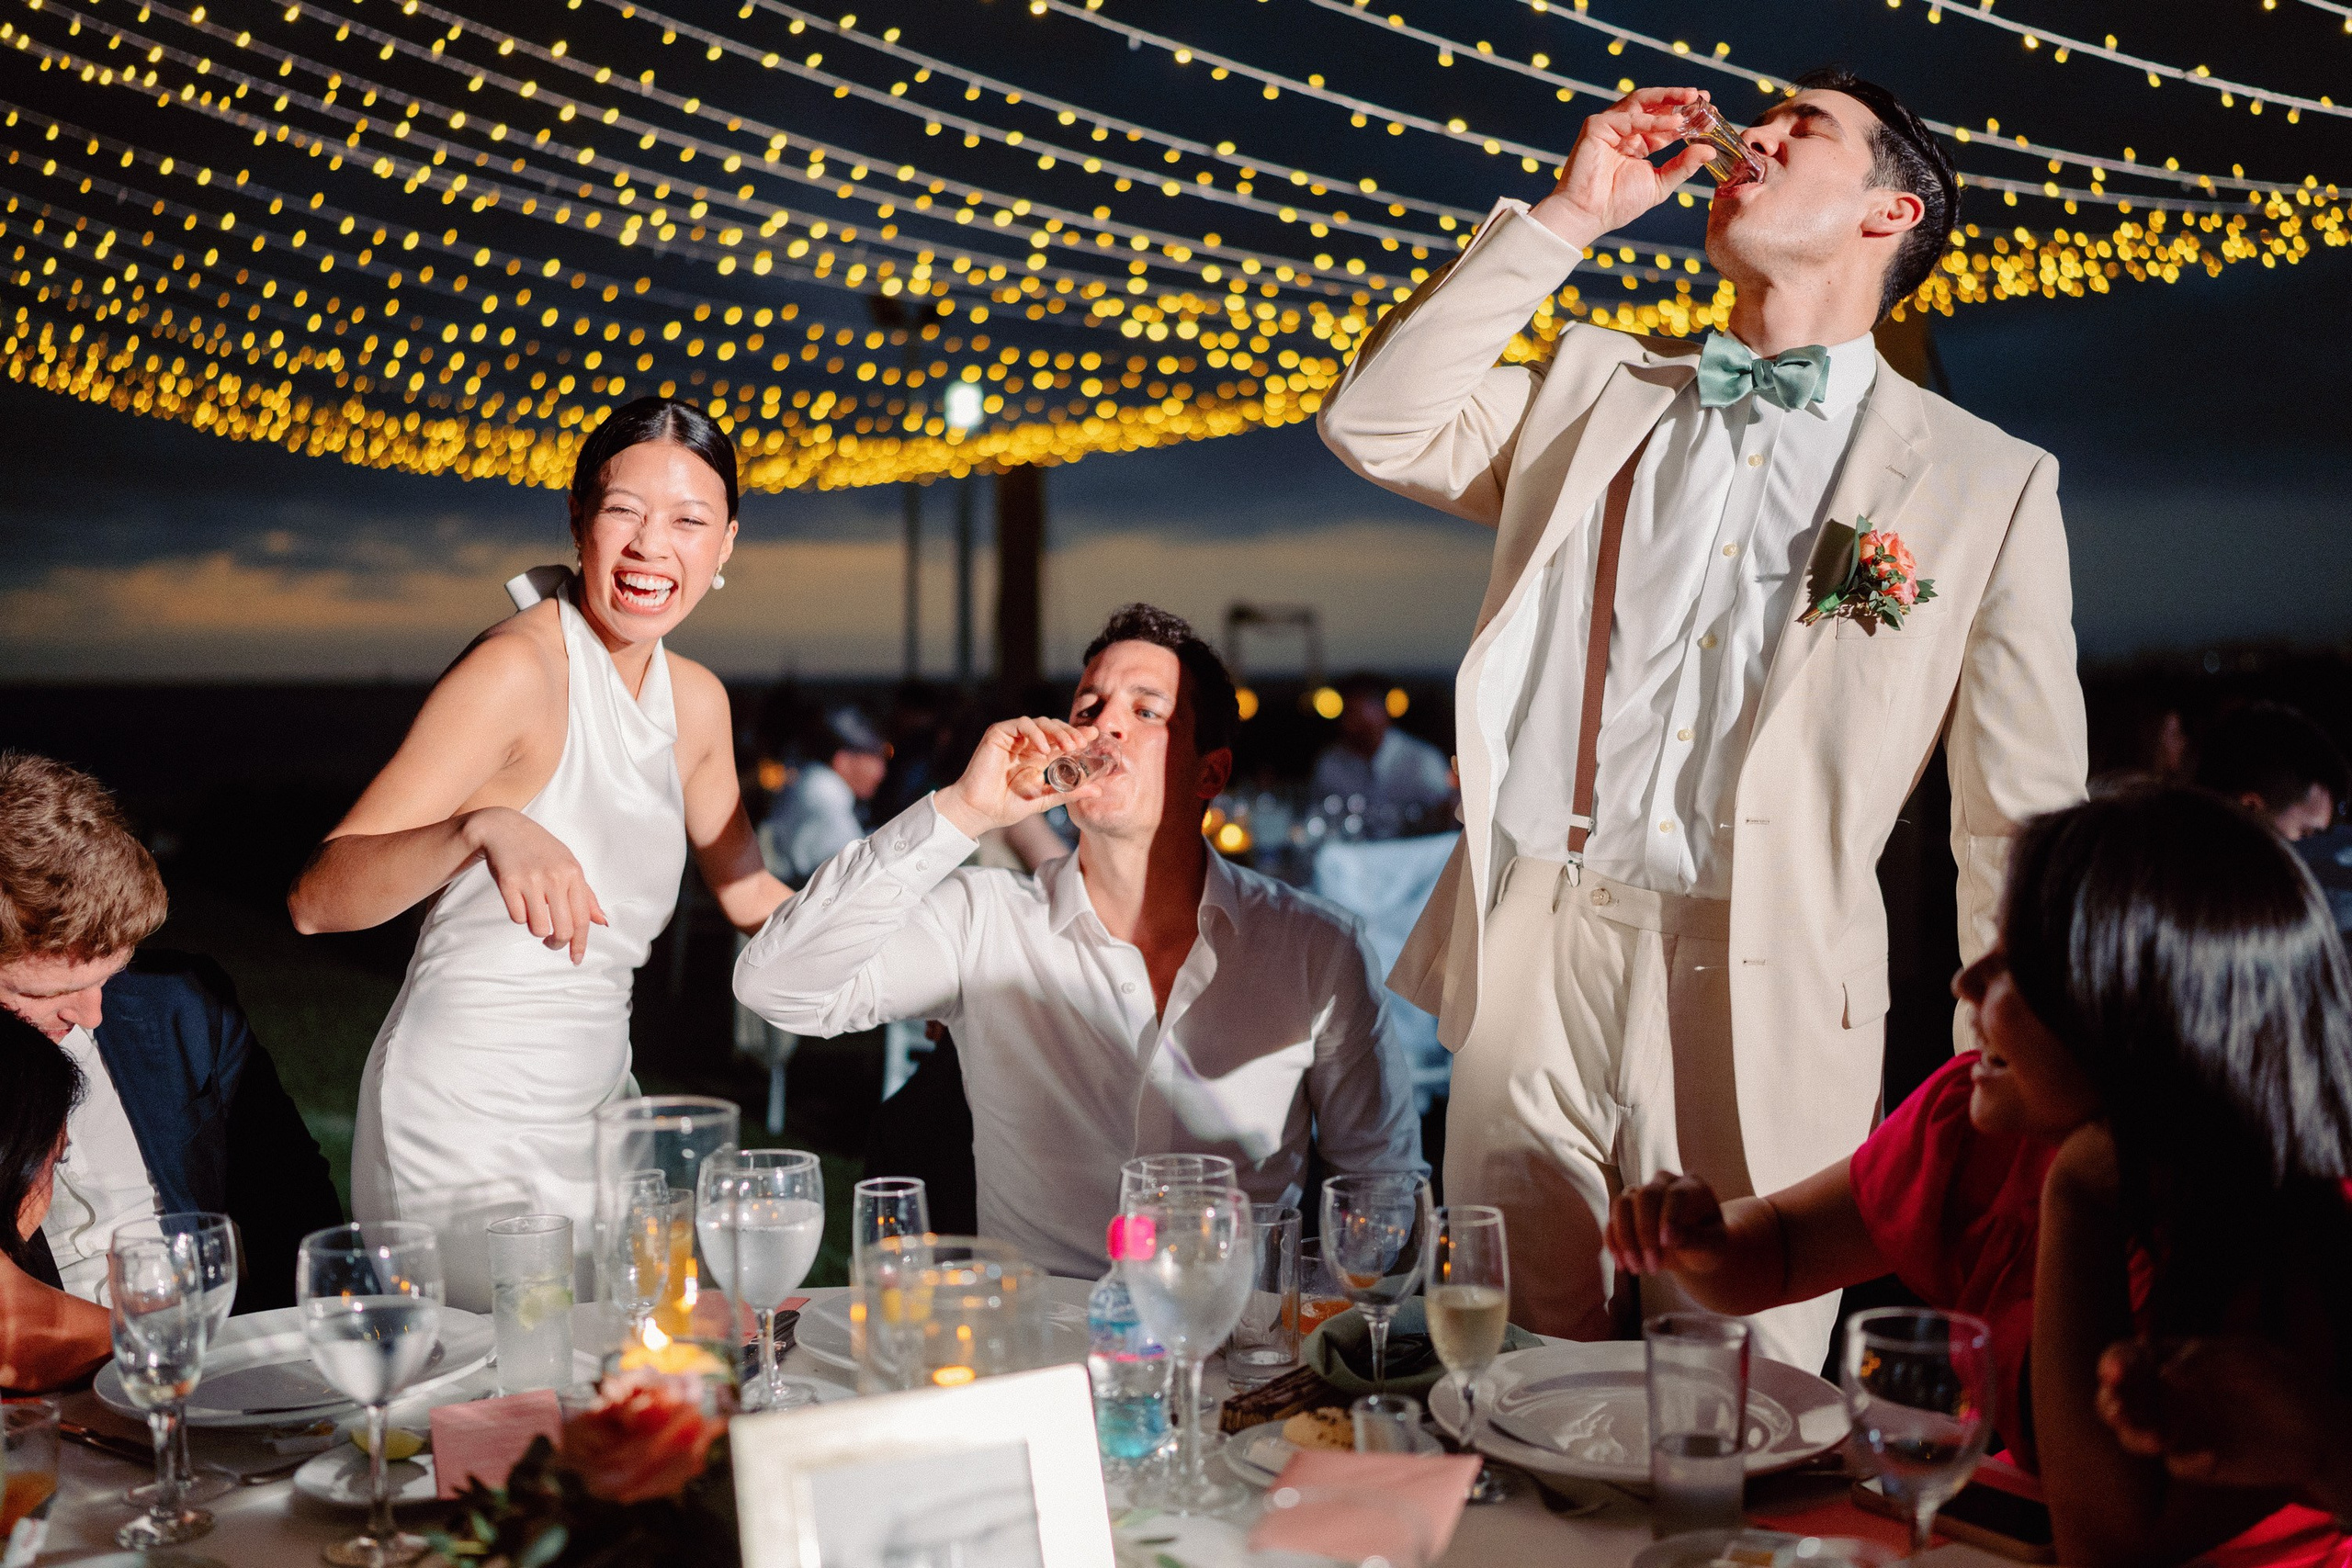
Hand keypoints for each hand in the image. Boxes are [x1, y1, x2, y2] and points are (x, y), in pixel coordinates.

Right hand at [463, 806, 609, 963]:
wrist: (505, 828)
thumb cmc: (541, 850)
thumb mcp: (569, 865)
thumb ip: (586, 895)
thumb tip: (603, 922)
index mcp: (574, 873)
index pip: (583, 918)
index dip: (580, 943)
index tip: (576, 959)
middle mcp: (555, 877)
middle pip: (562, 929)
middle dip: (557, 943)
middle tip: (551, 942)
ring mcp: (531, 880)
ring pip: (537, 928)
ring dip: (536, 929)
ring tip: (534, 913)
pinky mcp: (508, 883)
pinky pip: (517, 918)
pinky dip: (520, 916)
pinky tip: (520, 900)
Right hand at [934, 717, 1104, 837]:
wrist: (980, 811)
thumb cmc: (1007, 806)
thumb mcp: (1046, 799)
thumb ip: (1069, 792)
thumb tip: (1098, 791)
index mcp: (1038, 756)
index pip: (1062, 740)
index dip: (1078, 736)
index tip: (1095, 737)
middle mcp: (1027, 744)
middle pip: (1054, 728)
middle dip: (1070, 733)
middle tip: (1082, 744)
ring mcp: (1012, 737)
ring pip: (1041, 722)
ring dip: (1057, 732)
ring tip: (1067, 747)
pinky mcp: (998, 733)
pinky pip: (1021, 724)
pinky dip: (1035, 733)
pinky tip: (1043, 749)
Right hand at [1530, 86, 1717, 251]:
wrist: (1589, 215)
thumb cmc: (1617, 204)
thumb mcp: (1659, 184)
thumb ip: (1683, 166)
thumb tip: (1710, 150)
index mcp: (1638, 144)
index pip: (1664, 123)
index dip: (1686, 115)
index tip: (1708, 110)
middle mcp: (1624, 132)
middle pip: (1652, 105)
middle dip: (1677, 98)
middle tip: (1701, 96)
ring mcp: (1609, 127)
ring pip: (1640, 102)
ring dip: (1667, 98)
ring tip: (1690, 98)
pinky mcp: (1595, 127)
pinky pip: (1627, 117)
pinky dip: (1651, 119)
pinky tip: (1673, 123)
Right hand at [1606, 1171, 1729, 1278]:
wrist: (1694, 1250)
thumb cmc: (1709, 1245)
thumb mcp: (1714, 1246)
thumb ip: (1698, 1239)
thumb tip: (1673, 1238)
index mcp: (1692, 1186)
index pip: (1675, 1194)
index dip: (1669, 1217)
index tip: (1667, 1244)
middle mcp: (1665, 1183)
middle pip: (1645, 1196)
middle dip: (1645, 1233)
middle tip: (1653, 1267)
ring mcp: (1642, 1193)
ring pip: (1622, 1205)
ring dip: (1625, 1239)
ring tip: (1637, 1268)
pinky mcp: (1626, 1209)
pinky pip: (1612, 1220)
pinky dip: (1613, 1243)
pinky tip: (1622, 1265)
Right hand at [2097, 1335, 2335, 1491]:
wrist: (2322, 1433)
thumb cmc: (2283, 1381)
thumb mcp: (2248, 1355)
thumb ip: (2202, 1356)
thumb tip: (2163, 1373)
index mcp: (2172, 1360)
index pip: (2127, 1357)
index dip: (2114, 1362)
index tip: (2116, 1372)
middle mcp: (2168, 1395)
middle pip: (2117, 1398)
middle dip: (2110, 1402)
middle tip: (2121, 1409)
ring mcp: (2182, 1429)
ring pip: (2133, 1434)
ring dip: (2133, 1435)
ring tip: (2155, 1439)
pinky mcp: (2199, 1463)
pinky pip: (2176, 1464)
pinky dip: (2187, 1460)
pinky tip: (2213, 1456)